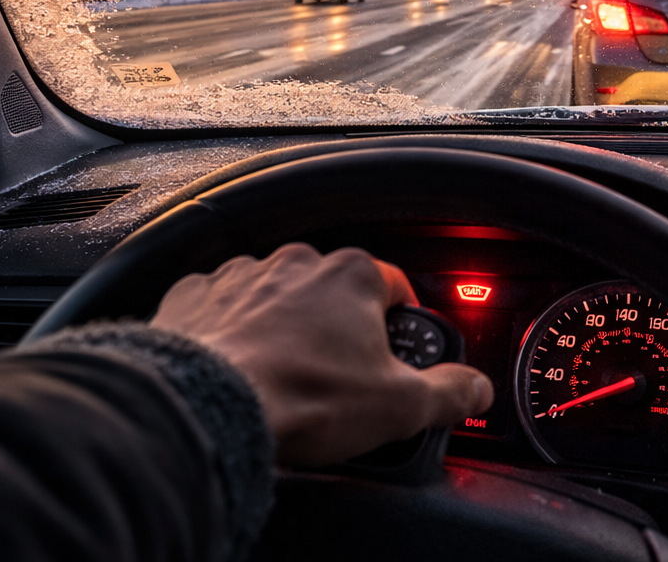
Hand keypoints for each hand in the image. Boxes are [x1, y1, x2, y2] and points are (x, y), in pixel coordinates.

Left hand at [151, 243, 493, 465]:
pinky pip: (221, 308)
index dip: (404, 325)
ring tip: (283, 378)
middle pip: (334, 292)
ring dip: (283, 327)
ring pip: (276, 296)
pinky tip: (235, 368)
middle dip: (340, 329)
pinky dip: (230, 332)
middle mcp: (295, 261)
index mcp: (352, 275)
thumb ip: (449, 393)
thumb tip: (475, 391)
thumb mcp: (399, 407)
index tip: (398, 355)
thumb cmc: (303, 398)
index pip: (397, 286)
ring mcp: (240, 274)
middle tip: (339, 378)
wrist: (208, 407)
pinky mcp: (193, 296)